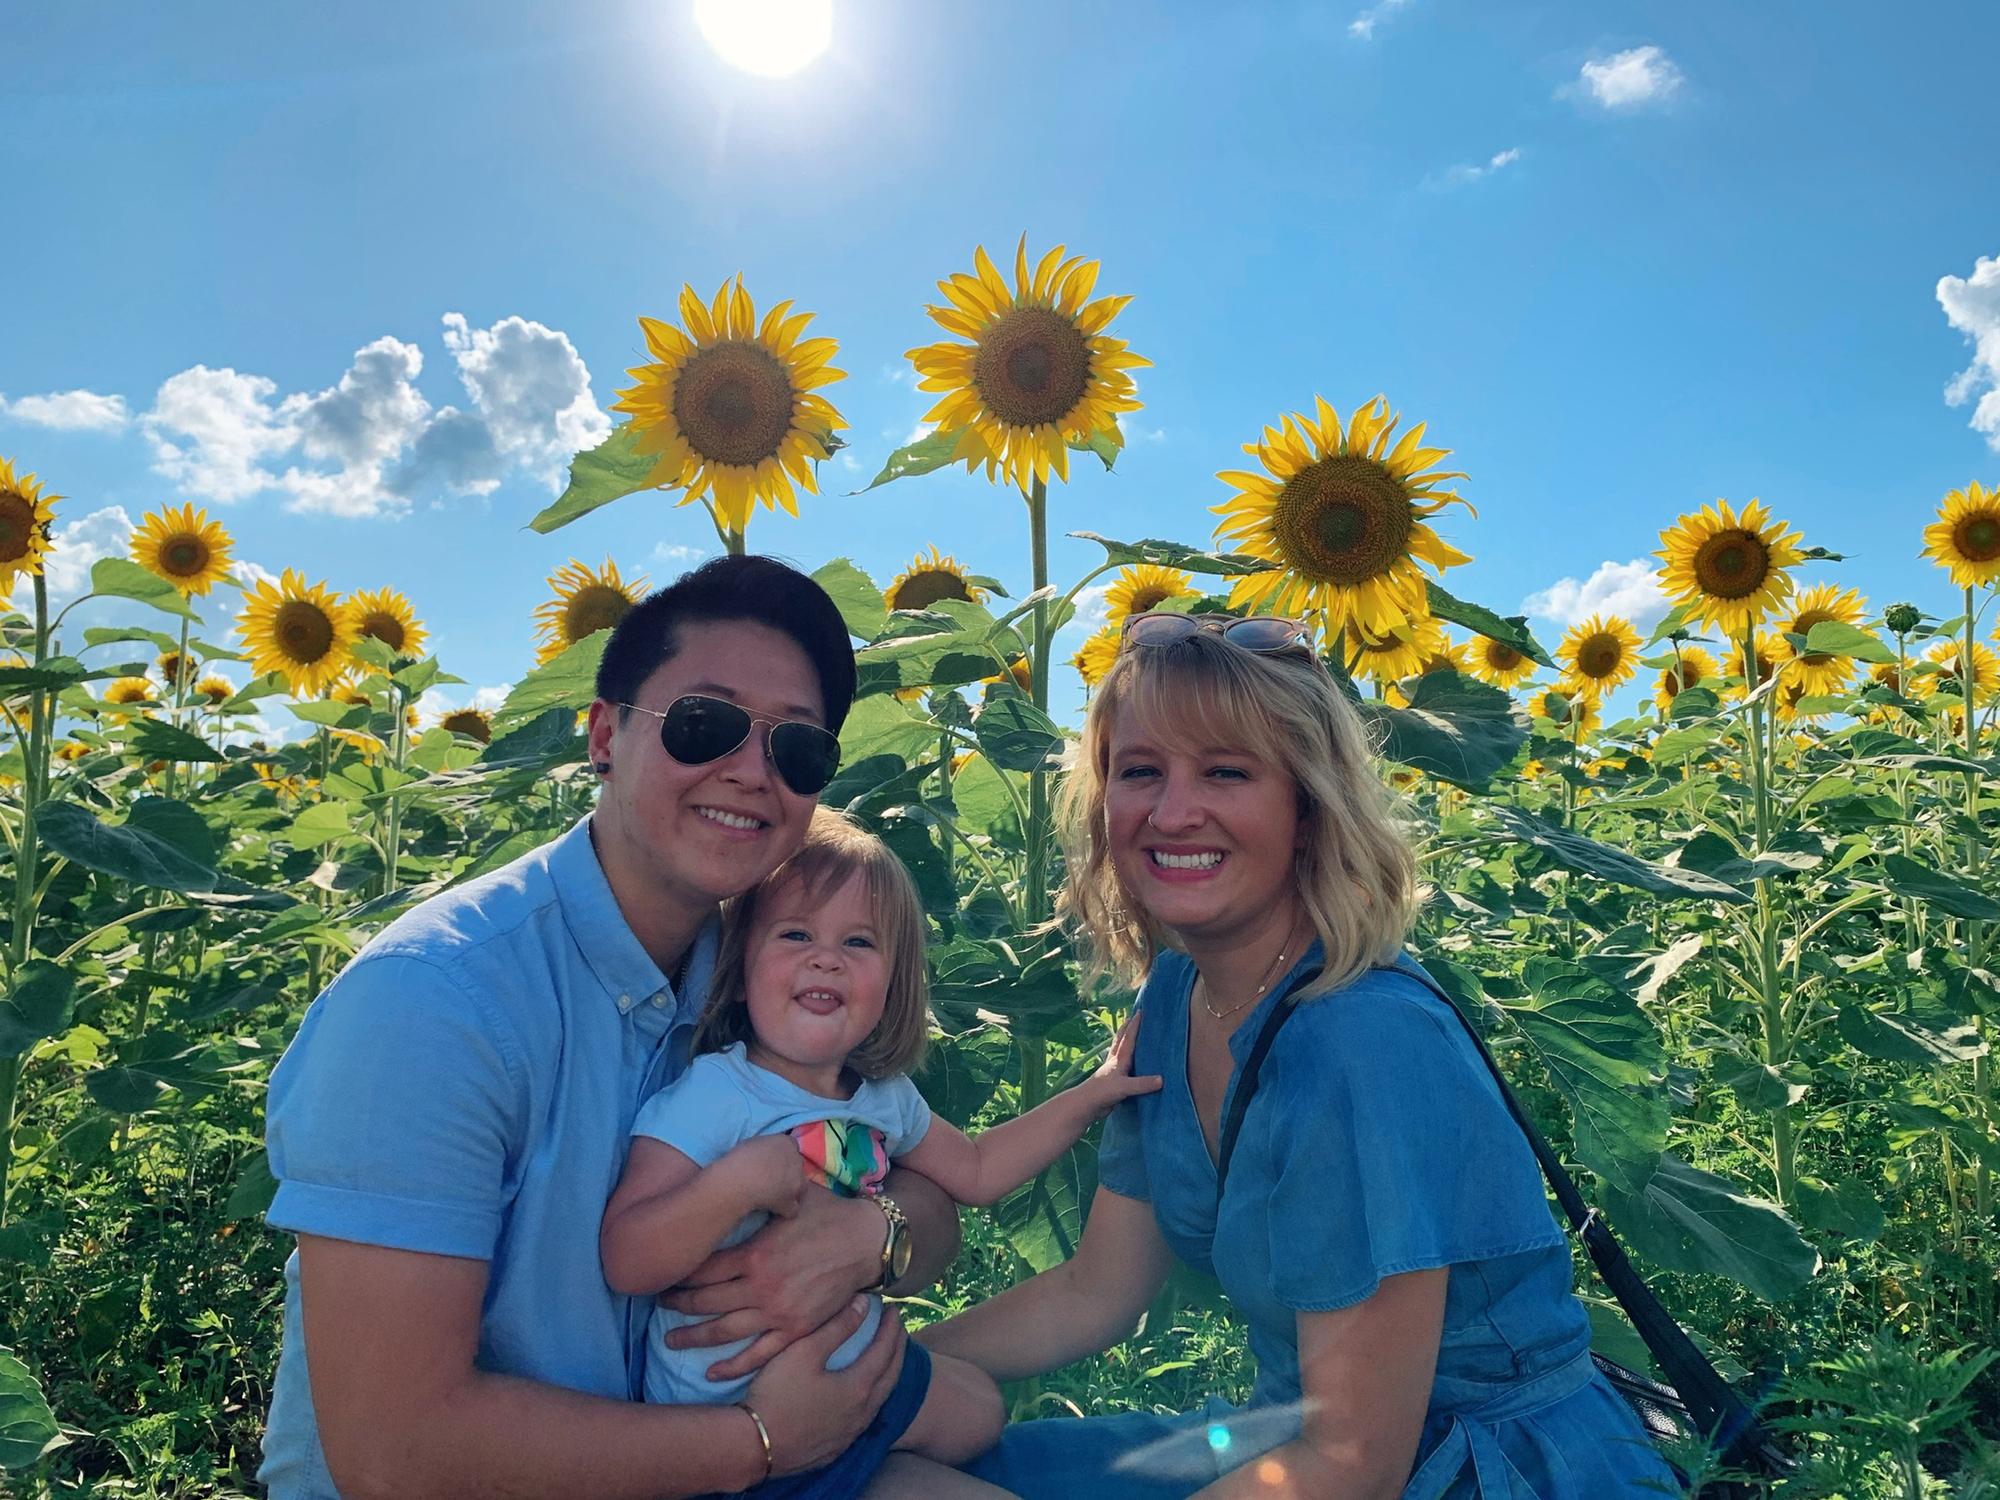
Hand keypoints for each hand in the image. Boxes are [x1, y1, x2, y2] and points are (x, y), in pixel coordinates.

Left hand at [662, 1186, 879, 1379]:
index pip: (703, 1269)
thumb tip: (735, 1173)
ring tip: (670, 1341)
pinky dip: (733, 1366)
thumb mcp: (790, 1196)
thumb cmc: (828, 1213)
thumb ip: (761, 1194)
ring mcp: (778, 1312)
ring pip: (724, 1331)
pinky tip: (712, 1372)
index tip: (664, 1271)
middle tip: (658, 1302)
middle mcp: (761, 1287)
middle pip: (705, 1302)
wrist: (867, 1242)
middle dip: (676, 1304)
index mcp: (754, 1254)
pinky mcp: (795, 1330)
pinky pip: (758, 1353)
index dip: (679, 1272)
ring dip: (693, 1337)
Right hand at [724, 1134, 808, 1218]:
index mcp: (786, 1143)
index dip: (782, 1155)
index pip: (791, 1146)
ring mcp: (796, 1182)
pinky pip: (793, 1209)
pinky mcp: (790, 1202)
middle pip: (798, 1165)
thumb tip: (767, 1153)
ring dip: (792, 1190)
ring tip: (775, 1195)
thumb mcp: (754, 1143)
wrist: (739, 1180)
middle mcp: (797, 1160)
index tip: (773, 1160)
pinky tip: (776, 1211)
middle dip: (789, 1171)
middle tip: (773, 1177)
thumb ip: (767, 1146)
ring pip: (801, 1187)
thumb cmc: (740, 1158)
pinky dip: (785, 1211)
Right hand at [745, 1297, 904, 1476]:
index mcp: (859, 1387)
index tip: (894, 1309)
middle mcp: (862, 1414)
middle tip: (899, 1329)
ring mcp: (849, 1435)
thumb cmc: (778, 1394)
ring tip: (886, 1358)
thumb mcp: (805, 1351)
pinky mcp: (834, 1450)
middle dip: (897, 1349)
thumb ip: (837, 1326)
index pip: (885, 1351)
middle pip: (891, 1376)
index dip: (891, 1328)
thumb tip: (865, 1304)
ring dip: (887, 1375)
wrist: (754, 1447)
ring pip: (879, 1401)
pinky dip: (870, 1398)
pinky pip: (863, 1419)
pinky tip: (861, 1396)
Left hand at [1078, 1012, 1161, 1121]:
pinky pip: (1122, 1066)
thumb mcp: (1124, 1087)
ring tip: (1129, 1034)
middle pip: (1120, 1041)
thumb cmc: (1103, 1093)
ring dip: (1124, 1041)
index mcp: (1118, 1060)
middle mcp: (1115, 1062)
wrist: (1086, 1105)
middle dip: (1126, 1028)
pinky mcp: (1112, 1081)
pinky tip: (1128, 1062)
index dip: (1135, 1026)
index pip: (1128, 1039)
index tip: (1140, 1012)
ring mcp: (1112, 1071)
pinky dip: (1126, 1060)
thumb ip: (1142, 1084)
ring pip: (1119, 1052)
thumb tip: (1162, 1079)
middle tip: (1131, 1017)